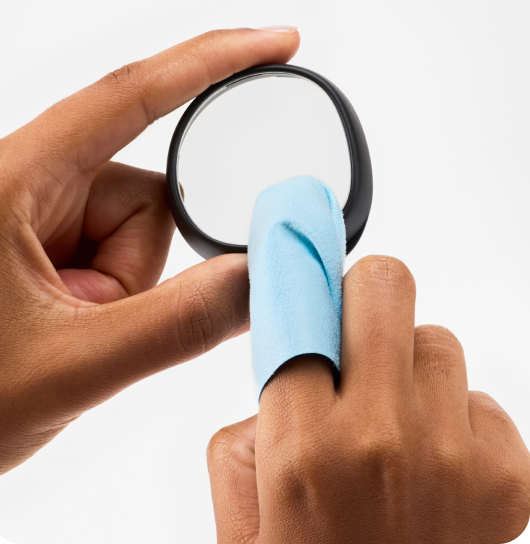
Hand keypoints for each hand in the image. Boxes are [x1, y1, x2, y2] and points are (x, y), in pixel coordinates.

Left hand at [0, 27, 298, 478]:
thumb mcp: (68, 369)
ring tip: (67, 333)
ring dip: (122, 288)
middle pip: (145, 194)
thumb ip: (176, 325)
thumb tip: (262, 275)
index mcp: (14, 179)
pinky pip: (114, 245)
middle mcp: (26, 179)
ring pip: (134, 228)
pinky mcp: (41, 234)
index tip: (277, 43)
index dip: (212, 60)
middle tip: (94, 324)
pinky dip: (111, 290)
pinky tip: (67, 325)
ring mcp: (35, 208)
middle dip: (141, 267)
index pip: (130, 97)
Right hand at [208, 255, 529, 542]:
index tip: (293, 231)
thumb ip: (243, 445)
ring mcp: (459, 454)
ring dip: (416, 375)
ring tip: (402, 438)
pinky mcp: (516, 477)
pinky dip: (461, 425)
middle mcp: (384, 438)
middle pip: (385, 285)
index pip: (298, 305)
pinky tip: (443, 478)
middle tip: (359, 342)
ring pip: (438, 343)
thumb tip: (279, 381)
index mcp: (304, 450)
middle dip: (366, 303)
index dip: (294, 264)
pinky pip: (483, 401)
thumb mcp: (244, 532)